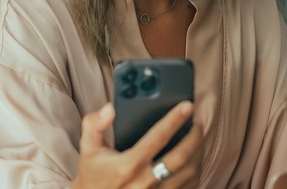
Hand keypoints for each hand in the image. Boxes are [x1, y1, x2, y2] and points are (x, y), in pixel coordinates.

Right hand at [71, 101, 202, 187]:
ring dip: (198, 153)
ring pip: (189, 173)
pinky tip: (193, 159)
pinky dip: (195, 171)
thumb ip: (94, 125)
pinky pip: (188, 187)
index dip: (174, 120)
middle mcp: (144, 181)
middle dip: (194, 137)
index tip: (187, 106)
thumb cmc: (94, 175)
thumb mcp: (89, 149)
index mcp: (128, 165)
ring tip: (197, 139)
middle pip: (181, 157)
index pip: (157, 138)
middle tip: (197, 123)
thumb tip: (110, 109)